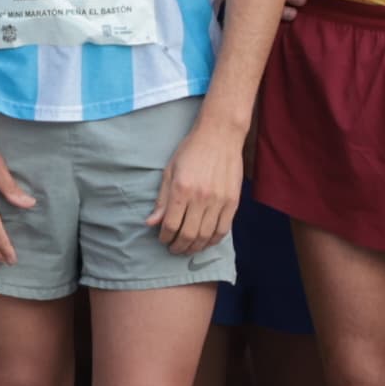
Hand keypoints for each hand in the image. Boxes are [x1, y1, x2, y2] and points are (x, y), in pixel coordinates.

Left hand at [144, 107, 247, 250]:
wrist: (220, 136)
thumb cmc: (191, 151)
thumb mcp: (169, 171)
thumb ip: (162, 199)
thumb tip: (151, 222)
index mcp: (181, 190)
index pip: (171, 225)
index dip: (165, 237)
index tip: (162, 239)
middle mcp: (201, 198)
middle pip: (188, 234)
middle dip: (179, 246)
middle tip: (173, 249)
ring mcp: (219, 201)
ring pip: (206, 235)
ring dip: (195, 247)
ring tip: (188, 249)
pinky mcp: (233, 202)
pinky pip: (223, 229)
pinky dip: (213, 240)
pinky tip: (205, 242)